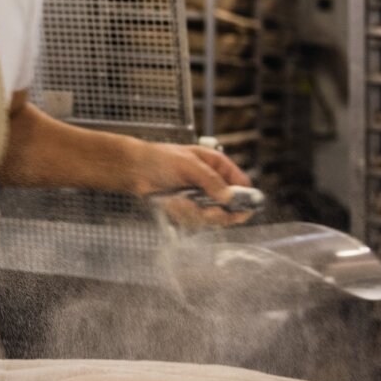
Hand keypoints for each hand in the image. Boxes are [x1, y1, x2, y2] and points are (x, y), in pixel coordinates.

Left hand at [126, 140, 252, 227]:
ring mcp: (202, 199)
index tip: (238, 210)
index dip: (244, 199)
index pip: (242, 185)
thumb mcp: (187, 164)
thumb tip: (229, 198)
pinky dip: (182, 215)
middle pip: (232, 208)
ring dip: (194, 213)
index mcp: (219, 167)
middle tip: (207, 213)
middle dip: (219, 214)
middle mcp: (214, 184)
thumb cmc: (161, 158)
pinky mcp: (189, 210)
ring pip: (212, 218)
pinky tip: (170, 203)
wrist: (135, 169)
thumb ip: (209, 180)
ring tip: (178, 201)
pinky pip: (193, 221)